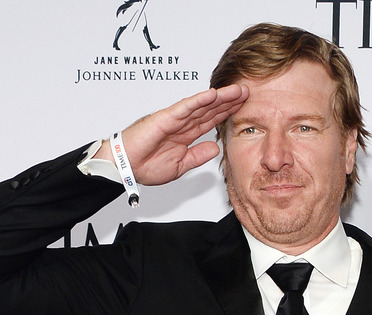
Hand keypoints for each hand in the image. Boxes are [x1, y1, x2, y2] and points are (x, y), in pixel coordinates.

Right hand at [95, 84, 248, 184]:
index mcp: (185, 134)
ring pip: (201, 105)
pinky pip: (184, 107)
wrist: (124, 167)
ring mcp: (174, 119)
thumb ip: (197, 156)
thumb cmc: (145, 165)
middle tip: (247, 92)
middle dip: (229, 101)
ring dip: (219, 97)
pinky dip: (198, 101)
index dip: (228, 113)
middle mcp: (181, 123)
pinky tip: (212, 95)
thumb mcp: (180, 165)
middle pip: (210, 109)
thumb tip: (215, 148)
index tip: (245, 107)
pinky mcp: (164, 118)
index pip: (211, 120)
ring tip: (237, 90)